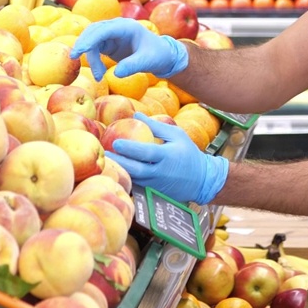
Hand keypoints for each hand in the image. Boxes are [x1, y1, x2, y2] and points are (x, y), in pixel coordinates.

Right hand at [70, 19, 188, 81]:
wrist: (162, 56)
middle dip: (83, 44)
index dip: (90, 38)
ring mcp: (111, 35)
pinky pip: (94, 49)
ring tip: (98, 76)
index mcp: (127, 27)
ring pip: (92, 41)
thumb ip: (133, 66)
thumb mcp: (148, 61)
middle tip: (74, 58)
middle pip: (93, 31)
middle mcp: (117, 27)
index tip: (80, 49)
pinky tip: (98, 74)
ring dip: (90, 57)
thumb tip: (116, 74)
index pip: (104, 29)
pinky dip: (93, 60)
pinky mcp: (108, 43)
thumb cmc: (158, 55)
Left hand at [107, 113, 228, 204]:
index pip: (146, 153)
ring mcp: (156, 186)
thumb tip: (136, 115)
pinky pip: (137, 186)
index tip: (116, 143)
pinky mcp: (154, 193)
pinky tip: (116, 171)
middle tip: (105, 154)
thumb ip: (156, 126)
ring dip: (120, 171)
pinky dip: (127, 179)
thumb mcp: (176, 135)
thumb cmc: (188, 153)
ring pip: (134, 180)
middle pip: (135, 170)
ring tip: (106, 162)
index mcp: (167, 157)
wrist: (202, 180)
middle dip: (118, 162)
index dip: (130, 149)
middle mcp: (160, 173)